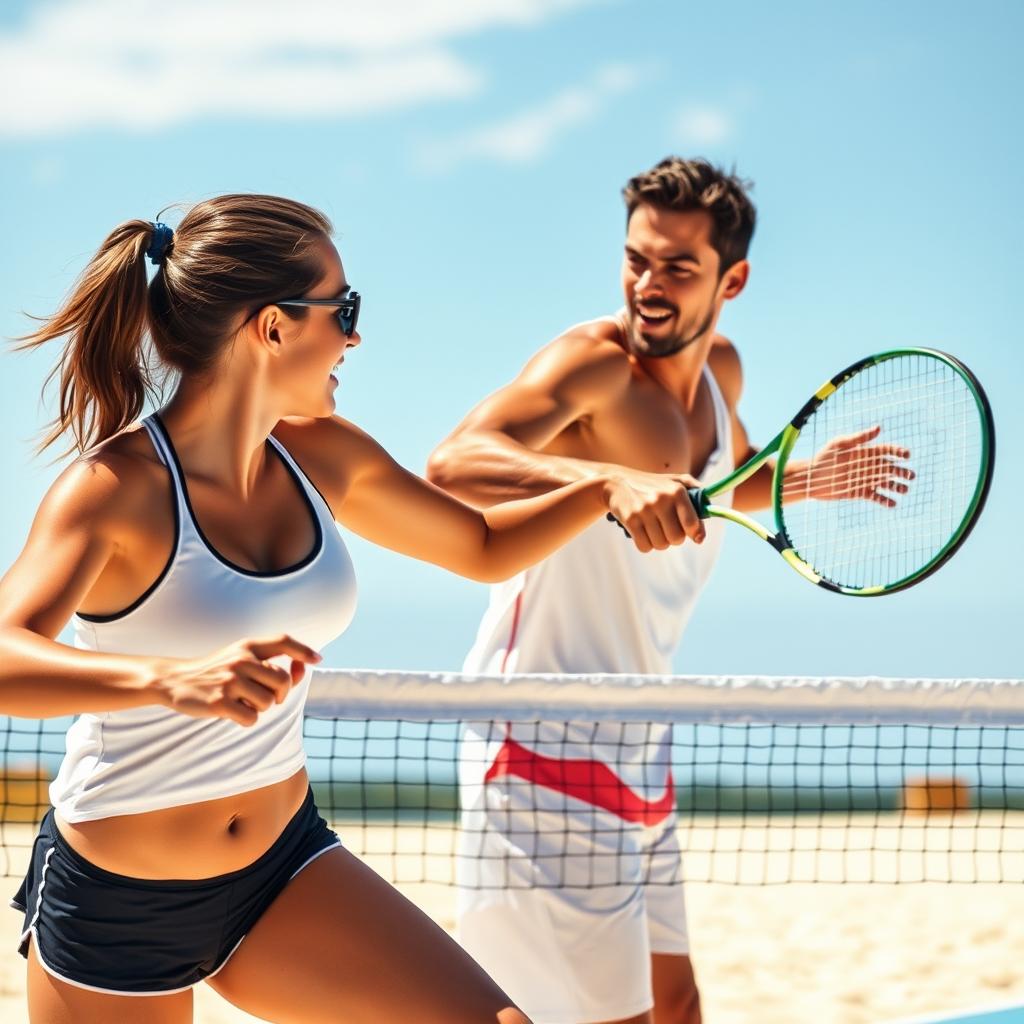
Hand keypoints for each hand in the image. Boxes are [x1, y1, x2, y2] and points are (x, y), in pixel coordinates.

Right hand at [150, 634, 321, 725]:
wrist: (174, 680)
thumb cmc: (216, 671)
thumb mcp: (240, 658)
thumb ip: (270, 663)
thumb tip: (303, 669)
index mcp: (247, 646)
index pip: (283, 641)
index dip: (303, 650)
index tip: (317, 660)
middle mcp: (241, 659)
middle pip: (282, 681)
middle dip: (279, 694)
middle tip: (262, 696)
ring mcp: (230, 680)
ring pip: (268, 702)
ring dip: (259, 708)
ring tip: (241, 701)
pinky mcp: (219, 702)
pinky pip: (251, 718)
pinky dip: (246, 720)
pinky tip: (232, 712)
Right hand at [603, 471, 704, 552]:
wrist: (616, 482)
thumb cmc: (652, 485)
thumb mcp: (675, 481)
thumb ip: (697, 493)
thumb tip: (711, 511)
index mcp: (677, 491)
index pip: (692, 524)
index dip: (694, 533)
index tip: (694, 535)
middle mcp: (661, 499)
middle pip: (677, 539)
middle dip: (673, 538)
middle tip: (666, 528)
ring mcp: (644, 510)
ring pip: (661, 545)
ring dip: (658, 542)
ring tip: (652, 528)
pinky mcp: (630, 520)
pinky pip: (644, 547)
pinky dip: (644, 544)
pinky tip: (641, 532)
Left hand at [794, 425, 914, 506]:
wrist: (811, 477)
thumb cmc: (824, 457)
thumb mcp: (840, 444)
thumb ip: (859, 437)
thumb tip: (879, 428)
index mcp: (866, 452)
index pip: (887, 451)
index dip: (898, 452)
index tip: (906, 455)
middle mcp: (868, 466)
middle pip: (890, 468)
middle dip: (902, 472)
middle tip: (910, 475)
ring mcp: (865, 480)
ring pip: (886, 483)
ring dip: (897, 486)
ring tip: (905, 489)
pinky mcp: (860, 492)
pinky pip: (876, 497)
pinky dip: (885, 500)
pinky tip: (893, 503)